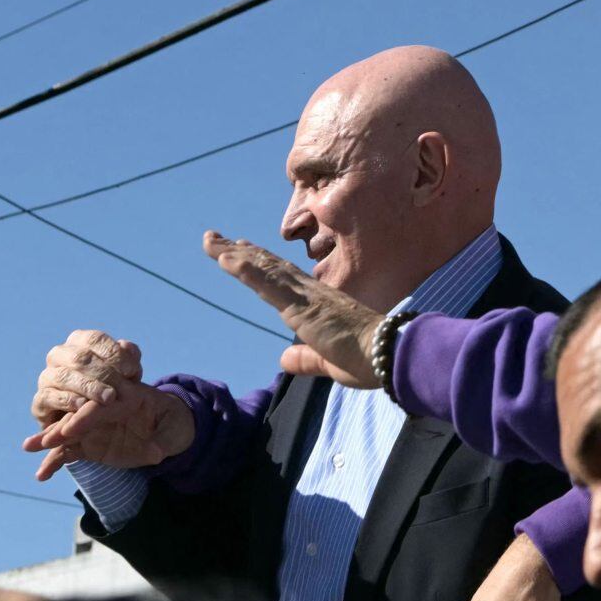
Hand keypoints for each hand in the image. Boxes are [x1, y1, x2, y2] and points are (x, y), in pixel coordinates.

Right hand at [22, 382, 195, 479]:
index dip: (86, 416)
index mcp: (125, 395)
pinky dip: (54, 462)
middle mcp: (103, 408)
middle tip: (43, 439)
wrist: (167, 430)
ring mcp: (93, 426)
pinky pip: (68, 452)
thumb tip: (158, 453)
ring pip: (67, 432)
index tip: (70, 429)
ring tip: (28, 447)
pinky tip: (41, 475)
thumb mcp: (175, 428)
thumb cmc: (172, 422)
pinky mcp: (87, 443)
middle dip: (60, 427)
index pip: (101, 403)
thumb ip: (165, 440)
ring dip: (49, 440)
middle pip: (78, 415)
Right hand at [31, 329, 142, 426]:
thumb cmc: (112, 386)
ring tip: (108, 398)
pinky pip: (49, 397)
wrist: (93, 418)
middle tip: (121, 388)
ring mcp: (47, 377)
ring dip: (88, 387)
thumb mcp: (126, 372)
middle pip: (79, 357)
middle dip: (103, 373)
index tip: (132, 371)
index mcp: (79, 341)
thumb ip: (129, 358)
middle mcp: (59, 355)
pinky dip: (67, 400)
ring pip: (64, 376)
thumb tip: (126, 346)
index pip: (94, 339)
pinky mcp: (40, 400)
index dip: (114, 353)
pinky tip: (82, 406)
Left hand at [204, 231, 383, 388]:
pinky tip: (226, 258)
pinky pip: (269, 284)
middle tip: (213, 237)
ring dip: (234, 254)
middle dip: (238, 252)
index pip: (280, 278)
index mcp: (317, 304)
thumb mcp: (327, 363)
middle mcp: (310, 293)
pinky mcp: (302, 308)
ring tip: (210, 240)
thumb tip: (284, 358)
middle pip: (267, 267)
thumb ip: (305, 359)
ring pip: (264, 269)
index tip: (235, 250)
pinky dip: (246, 270)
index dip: (256, 263)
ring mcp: (305, 297)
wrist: (390, 355)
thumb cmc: (368, 360)